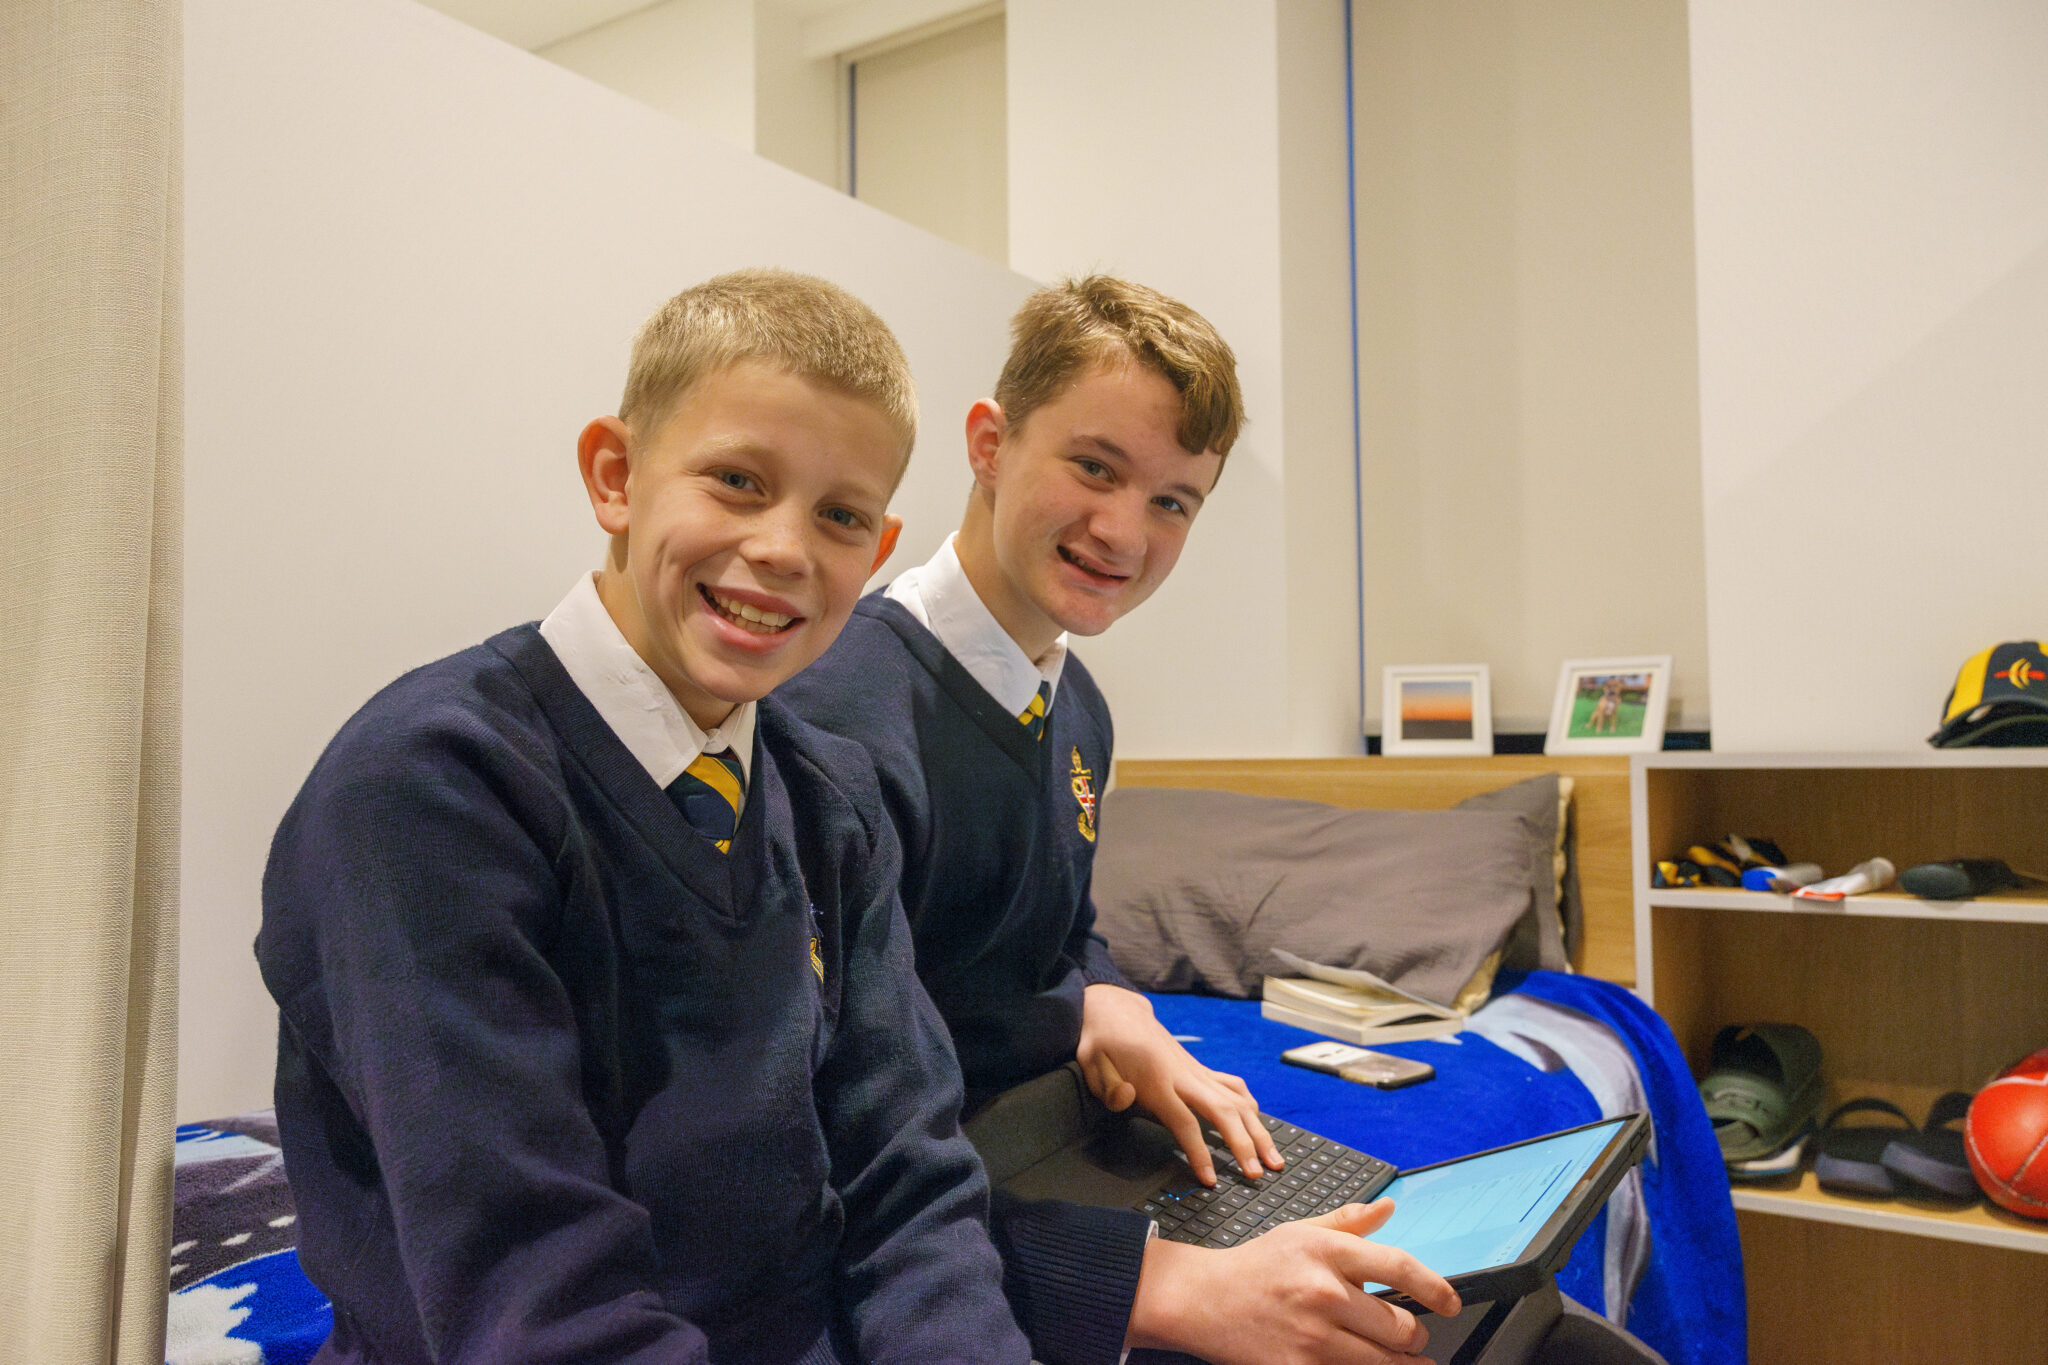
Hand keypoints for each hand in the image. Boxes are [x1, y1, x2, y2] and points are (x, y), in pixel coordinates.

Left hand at [1077, 984, 1282, 1182]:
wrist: (1117, 1011)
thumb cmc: (1102, 1043)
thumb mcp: (1092, 1064)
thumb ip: (1109, 1088)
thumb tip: (1129, 1099)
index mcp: (1157, 1080)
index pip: (1184, 1122)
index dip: (1199, 1153)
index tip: (1212, 1179)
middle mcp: (1184, 1075)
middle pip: (1223, 1112)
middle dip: (1244, 1144)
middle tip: (1257, 1174)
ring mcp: (1196, 1071)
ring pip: (1237, 1100)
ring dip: (1258, 1130)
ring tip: (1273, 1159)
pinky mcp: (1200, 1069)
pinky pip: (1233, 1086)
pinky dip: (1250, 1105)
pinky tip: (1259, 1123)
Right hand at [1126, 1201, 1460, 1364]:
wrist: (1201, 1300)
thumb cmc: (1254, 1266)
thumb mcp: (1300, 1232)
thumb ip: (1350, 1222)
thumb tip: (1390, 1209)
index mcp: (1326, 1252)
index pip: (1400, 1267)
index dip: (1436, 1288)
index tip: (1450, 1302)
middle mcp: (1324, 1292)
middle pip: (1402, 1327)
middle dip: (1414, 1336)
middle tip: (1410, 1336)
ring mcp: (1312, 1336)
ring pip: (1385, 1362)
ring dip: (1400, 1363)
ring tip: (1401, 1358)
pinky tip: (1367, 1364)